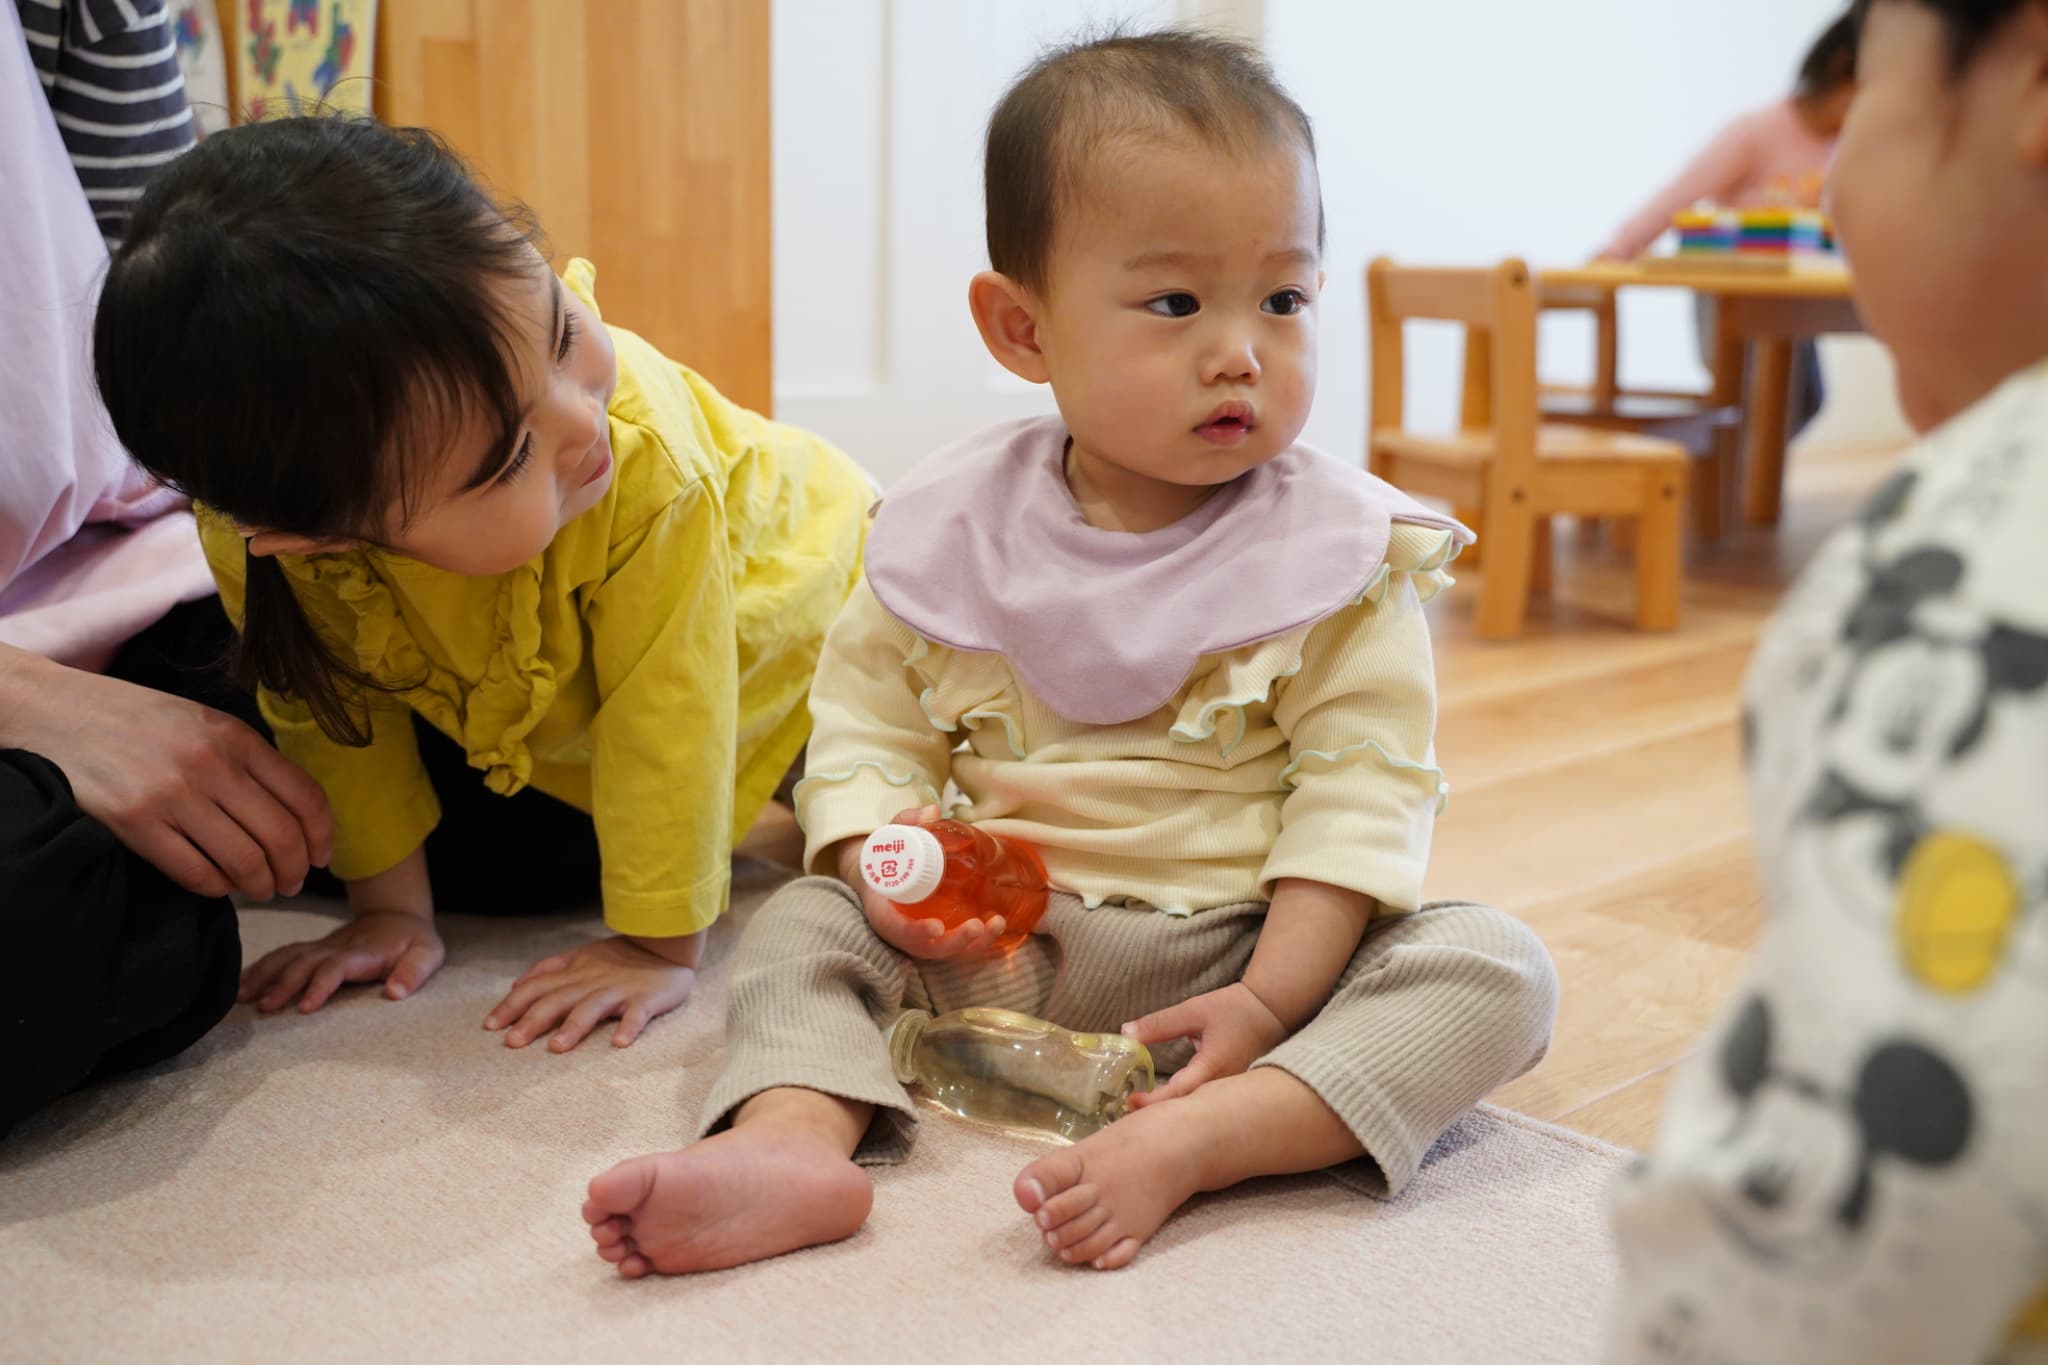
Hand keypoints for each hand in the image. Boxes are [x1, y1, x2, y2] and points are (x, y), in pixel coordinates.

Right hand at [0, 645, 332, 900]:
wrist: (56, 712)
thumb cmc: (134, 719)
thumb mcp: (201, 721)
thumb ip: (245, 758)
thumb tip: (290, 810)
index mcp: (236, 736)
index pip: (304, 796)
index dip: (322, 835)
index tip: (322, 857)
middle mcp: (211, 764)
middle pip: (281, 836)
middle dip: (295, 869)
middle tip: (292, 883)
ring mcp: (173, 795)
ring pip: (244, 861)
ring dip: (260, 886)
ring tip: (260, 890)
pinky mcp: (136, 823)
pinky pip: (195, 873)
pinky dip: (216, 889)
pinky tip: (219, 886)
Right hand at [239, 909, 445, 1012]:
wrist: (397, 916)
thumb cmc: (414, 942)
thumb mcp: (428, 955)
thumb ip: (414, 972)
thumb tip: (395, 993)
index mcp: (364, 951)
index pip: (337, 966)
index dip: (321, 985)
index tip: (306, 1007)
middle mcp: (337, 947)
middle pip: (304, 962)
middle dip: (284, 983)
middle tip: (265, 1008)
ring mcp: (321, 947)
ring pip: (287, 956)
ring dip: (264, 974)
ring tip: (240, 996)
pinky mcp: (312, 949)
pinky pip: (282, 954)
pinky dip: (259, 967)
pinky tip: (239, 983)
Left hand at [484, 935, 695, 1051]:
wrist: (667, 943)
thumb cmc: (620, 956)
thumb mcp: (580, 955)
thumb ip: (548, 969)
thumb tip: (516, 985)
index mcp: (574, 972)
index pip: (536, 987)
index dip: (512, 1005)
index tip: (491, 1026)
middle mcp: (592, 981)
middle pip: (558, 1000)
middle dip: (533, 1020)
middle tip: (513, 1043)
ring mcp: (620, 990)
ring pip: (593, 1007)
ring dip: (574, 1026)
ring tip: (557, 1047)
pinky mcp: (647, 999)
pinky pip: (638, 1014)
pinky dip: (629, 1027)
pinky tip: (619, 1043)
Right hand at [836, 807, 1007, 960]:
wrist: (878, 874)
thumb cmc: (884, 858)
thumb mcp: (889, 837)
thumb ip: (906, 821)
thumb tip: (933, 810)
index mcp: (883, 912)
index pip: (898, 930)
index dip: (916, 933)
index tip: (936, 927)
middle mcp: (902, 932)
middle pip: (929, 948)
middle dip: (955, 941)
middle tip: (977, 926)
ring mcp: (920, 937)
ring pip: (947, 950)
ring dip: (974, 944)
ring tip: (997, 923)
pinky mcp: (936, 936)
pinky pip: (957, 946)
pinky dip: (978, 941)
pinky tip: (998, 924)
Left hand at [1122, 982, 1288, 1107]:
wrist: (1273, 1009)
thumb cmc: (1235, 1008)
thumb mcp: (1194, 1011)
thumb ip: (1159, 1024)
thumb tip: (1126, 1033)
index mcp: (1213, 1068)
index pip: (1177, 1094)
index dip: (1151, 1102)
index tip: (1129, 1099)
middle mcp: (1223, 1087)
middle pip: (1186, 1111)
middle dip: (1157, 1114)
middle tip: (1129, 1108)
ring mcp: (1231, 1092)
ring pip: (1198, 1110)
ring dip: (1172, 1110)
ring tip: (1144, 1107)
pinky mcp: (1234, 1091)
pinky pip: (1208, 1103)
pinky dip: (1186, 1103)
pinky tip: (1170, 1101)